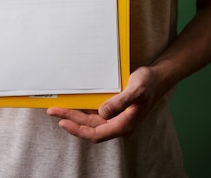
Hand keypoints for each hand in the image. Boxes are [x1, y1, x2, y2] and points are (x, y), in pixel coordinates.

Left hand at [47, 66, 162, 142]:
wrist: (158, 78)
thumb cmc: (149, 84)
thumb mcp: (136, 91)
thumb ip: (120, 102)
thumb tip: (102, 112)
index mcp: (124, 124)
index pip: (96, 133)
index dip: (78, 129)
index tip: (62, 121)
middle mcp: (118, 124)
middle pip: (89, 128)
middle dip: (70, 120)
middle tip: (52, 111)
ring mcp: (116, 118)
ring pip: (90, 122)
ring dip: (74, 116)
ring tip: (58, 108)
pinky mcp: (114, 110)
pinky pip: (95, 114)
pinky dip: (83, 111)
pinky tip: (74, 105)